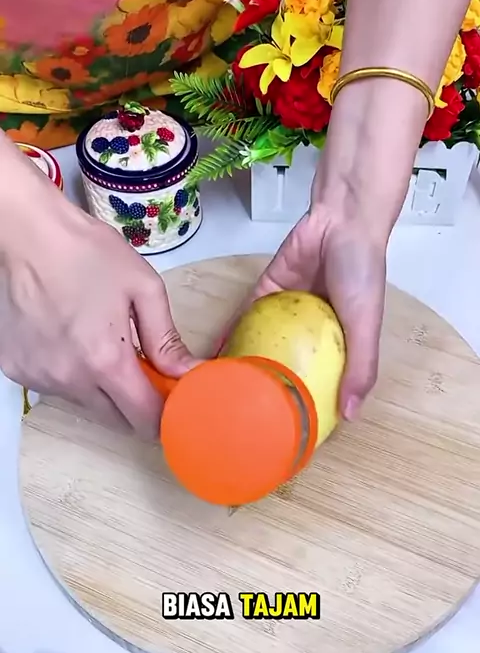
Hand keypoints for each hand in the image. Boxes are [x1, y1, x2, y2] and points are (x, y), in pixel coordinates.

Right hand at [0, 154, 199, 439]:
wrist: (25, 234)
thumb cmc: (85, 252)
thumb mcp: (143, 287)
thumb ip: (167, 338)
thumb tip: (188, 371)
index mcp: (106, 361)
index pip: (143, 418)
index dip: (164, 416)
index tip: (173, 402)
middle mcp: (69, 379)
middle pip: (115, 419)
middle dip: (135, 405)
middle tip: (143, 372)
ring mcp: (39, 377)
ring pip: (84, 404)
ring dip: (101, 389)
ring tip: (101, 346)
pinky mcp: (16, 369)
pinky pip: (54, 386)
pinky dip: (69, 374)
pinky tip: (70, 340)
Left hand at [218, 203, 387, 420]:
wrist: (342, 219)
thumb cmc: (362, 274)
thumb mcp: (366, 326)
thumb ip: (360, 368)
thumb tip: (350, 416)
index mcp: (337, 346)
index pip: (318, 384)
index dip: (302, 406)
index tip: (281, 432)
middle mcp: (309, 334)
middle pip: (283, 367)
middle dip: (264, 389)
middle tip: (238, 417)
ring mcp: (284, 313)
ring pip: (259, 344)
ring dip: (242, 364)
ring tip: (218, 393)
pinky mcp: (266, 291)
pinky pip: (244, 316)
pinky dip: (232, 333)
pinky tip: (214, 356)